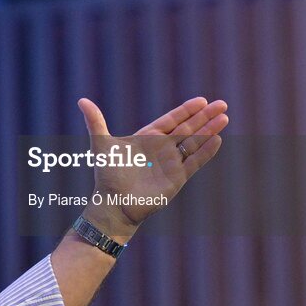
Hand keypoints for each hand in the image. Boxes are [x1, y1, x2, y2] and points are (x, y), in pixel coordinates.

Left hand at [77, 97, 227, 239]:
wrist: (115, 205)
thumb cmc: (107, 175)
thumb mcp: (102, 145)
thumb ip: (95, 122)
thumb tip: (81, 100)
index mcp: (148, 138)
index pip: (172, 120)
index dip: (187, 110)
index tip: (201, 100)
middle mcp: (162, 149)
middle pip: (188, 129)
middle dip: (204, 117)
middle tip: (222, 104)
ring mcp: (171, 163)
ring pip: (195, 143)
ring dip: (210, 131)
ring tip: (224, 118)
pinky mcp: (177, 179)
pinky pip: (195, 162)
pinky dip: (206, 151)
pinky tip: (218, 140)